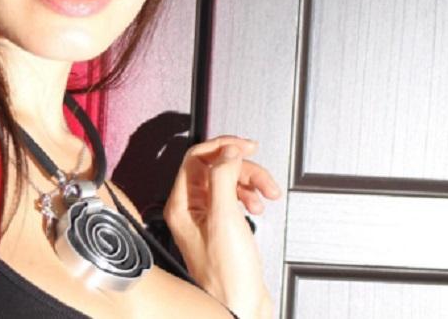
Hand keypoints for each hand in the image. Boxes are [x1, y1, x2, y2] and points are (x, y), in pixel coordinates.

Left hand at [163, 136, 281, 317]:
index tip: (245, 146)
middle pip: (215, 167)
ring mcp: (206, 217)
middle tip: (262, 175)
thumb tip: (228, 151)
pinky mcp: (221, 225)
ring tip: (265, 194)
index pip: (197, 158)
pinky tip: (258, 206)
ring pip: (228, 181)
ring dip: (250, 182)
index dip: (223, 147)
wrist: (240, 304)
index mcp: (182, 204)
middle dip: (243, 168)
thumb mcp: (225, 218)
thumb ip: (223, 178)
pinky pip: (233, 197)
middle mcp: (190, 209)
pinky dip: (249, 196)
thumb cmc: (226, 275)